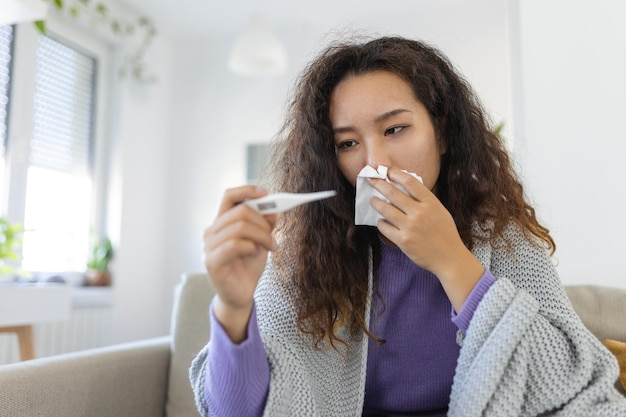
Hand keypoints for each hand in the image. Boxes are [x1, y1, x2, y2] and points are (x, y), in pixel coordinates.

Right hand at [203, 185, 276, 341]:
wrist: (241, 296)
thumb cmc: (248, 267)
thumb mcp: (261, 242)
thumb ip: (265, 226)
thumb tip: (273, 211)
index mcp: (222, 222)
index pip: (229, 196)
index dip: (247, 190)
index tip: (266, 193)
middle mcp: (212, 231)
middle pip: (239, 211)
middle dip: (263, 220)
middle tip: (274, 234)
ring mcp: (209, 246)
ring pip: (239, 227)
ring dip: (261, 235)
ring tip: (271, 246)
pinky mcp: (211, 262)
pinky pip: (234, 245)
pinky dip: (251, 246)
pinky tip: (255, 253)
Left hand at [368, 168, 483, 310]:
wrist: (449, 258)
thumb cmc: (445, 233)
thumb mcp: (440, 211)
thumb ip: (425, 200)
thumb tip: (405, 187)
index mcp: (431, 203)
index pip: (410, 182)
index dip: (396, 174)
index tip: (387, 171)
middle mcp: (419, 213)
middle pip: (393, 193)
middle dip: (379, 184)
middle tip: (371, 180)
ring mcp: (410, 227)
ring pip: (385, 209)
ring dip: (376, 203)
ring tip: (373, 200)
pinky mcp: (403, 241)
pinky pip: (384, 227)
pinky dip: (381, 223)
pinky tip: (381, 221)